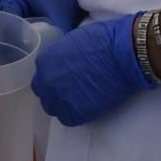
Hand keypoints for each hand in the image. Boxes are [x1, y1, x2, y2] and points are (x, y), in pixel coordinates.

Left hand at [33, 12, 154, 126]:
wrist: (120, 54)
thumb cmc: (100, 41)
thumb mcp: (70, 42)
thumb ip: (60, 57)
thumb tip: (63, 65)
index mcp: (44, 61)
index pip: (40, 79)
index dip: (52, 81)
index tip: (63, 81)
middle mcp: (47, 81)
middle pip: (45, 96)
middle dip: (56, 95)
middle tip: (72, 92)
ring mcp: (61, 98)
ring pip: (55, 109)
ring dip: (65, 106)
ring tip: (81, 100)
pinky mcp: (77, 112)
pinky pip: (70, 119)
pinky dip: (77, 115)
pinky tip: (87, 107)